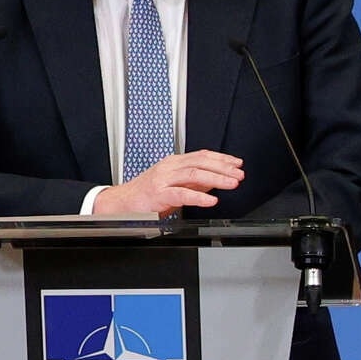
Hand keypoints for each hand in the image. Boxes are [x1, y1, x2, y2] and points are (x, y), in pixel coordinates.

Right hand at [93, 149, 243, 216]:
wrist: (120, 204)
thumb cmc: (146, 195)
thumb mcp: (174, 184)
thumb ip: (194, 181)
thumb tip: (216, 179)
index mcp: (174, 162)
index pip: (202, 155)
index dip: (222, 158)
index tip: (237, 163)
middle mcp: (169, 167)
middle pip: (201, 162)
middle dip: (223, 167)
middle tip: (239, 174)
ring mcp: (163, 179)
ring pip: (194, 174)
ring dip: (216, 179)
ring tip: (231, 184)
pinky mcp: (158, 194)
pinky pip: (182, 193)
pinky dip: (199, 196)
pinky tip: (211, 200)